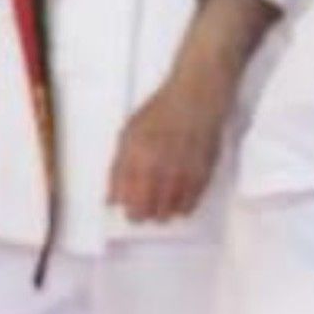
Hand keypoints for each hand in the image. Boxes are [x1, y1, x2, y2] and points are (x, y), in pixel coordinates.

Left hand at [107, 57, 234, 223]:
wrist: (196, 98)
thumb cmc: (160, 112)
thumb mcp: (128, 134)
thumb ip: (117, 168)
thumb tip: (111, 199)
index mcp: (137, 157)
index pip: (128, 200)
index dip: (128, 210)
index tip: (128, 212)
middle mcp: (160, 168)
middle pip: (148, 210)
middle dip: (143, 215)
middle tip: (144, 212)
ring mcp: (182, 173)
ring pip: (169, 212)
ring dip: (163, 213)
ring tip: (161, 206)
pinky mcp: (203, 175)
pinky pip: (190, 205)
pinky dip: (182, 208)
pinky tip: (178, 202)